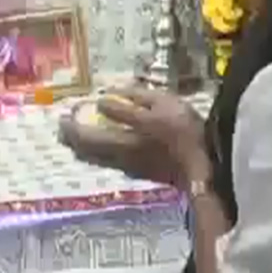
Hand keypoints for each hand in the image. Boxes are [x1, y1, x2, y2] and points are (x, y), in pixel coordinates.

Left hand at [59, 86, 210, 187]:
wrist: (208, 168)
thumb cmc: (184, 132)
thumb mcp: (161, 106)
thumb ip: (132, 101)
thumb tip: (106, 99)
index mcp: (122, 140)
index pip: (86, 135)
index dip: (72, 126)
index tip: (64, 115)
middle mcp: (121, 157)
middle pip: (88, 151)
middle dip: (72, 138)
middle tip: (63, 127)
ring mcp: (131, 167)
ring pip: (98, 160)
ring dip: (83, 148)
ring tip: (76, 137)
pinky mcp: (143, 173)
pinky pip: (110, 163)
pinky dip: (99, 154)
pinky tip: (103, 148)